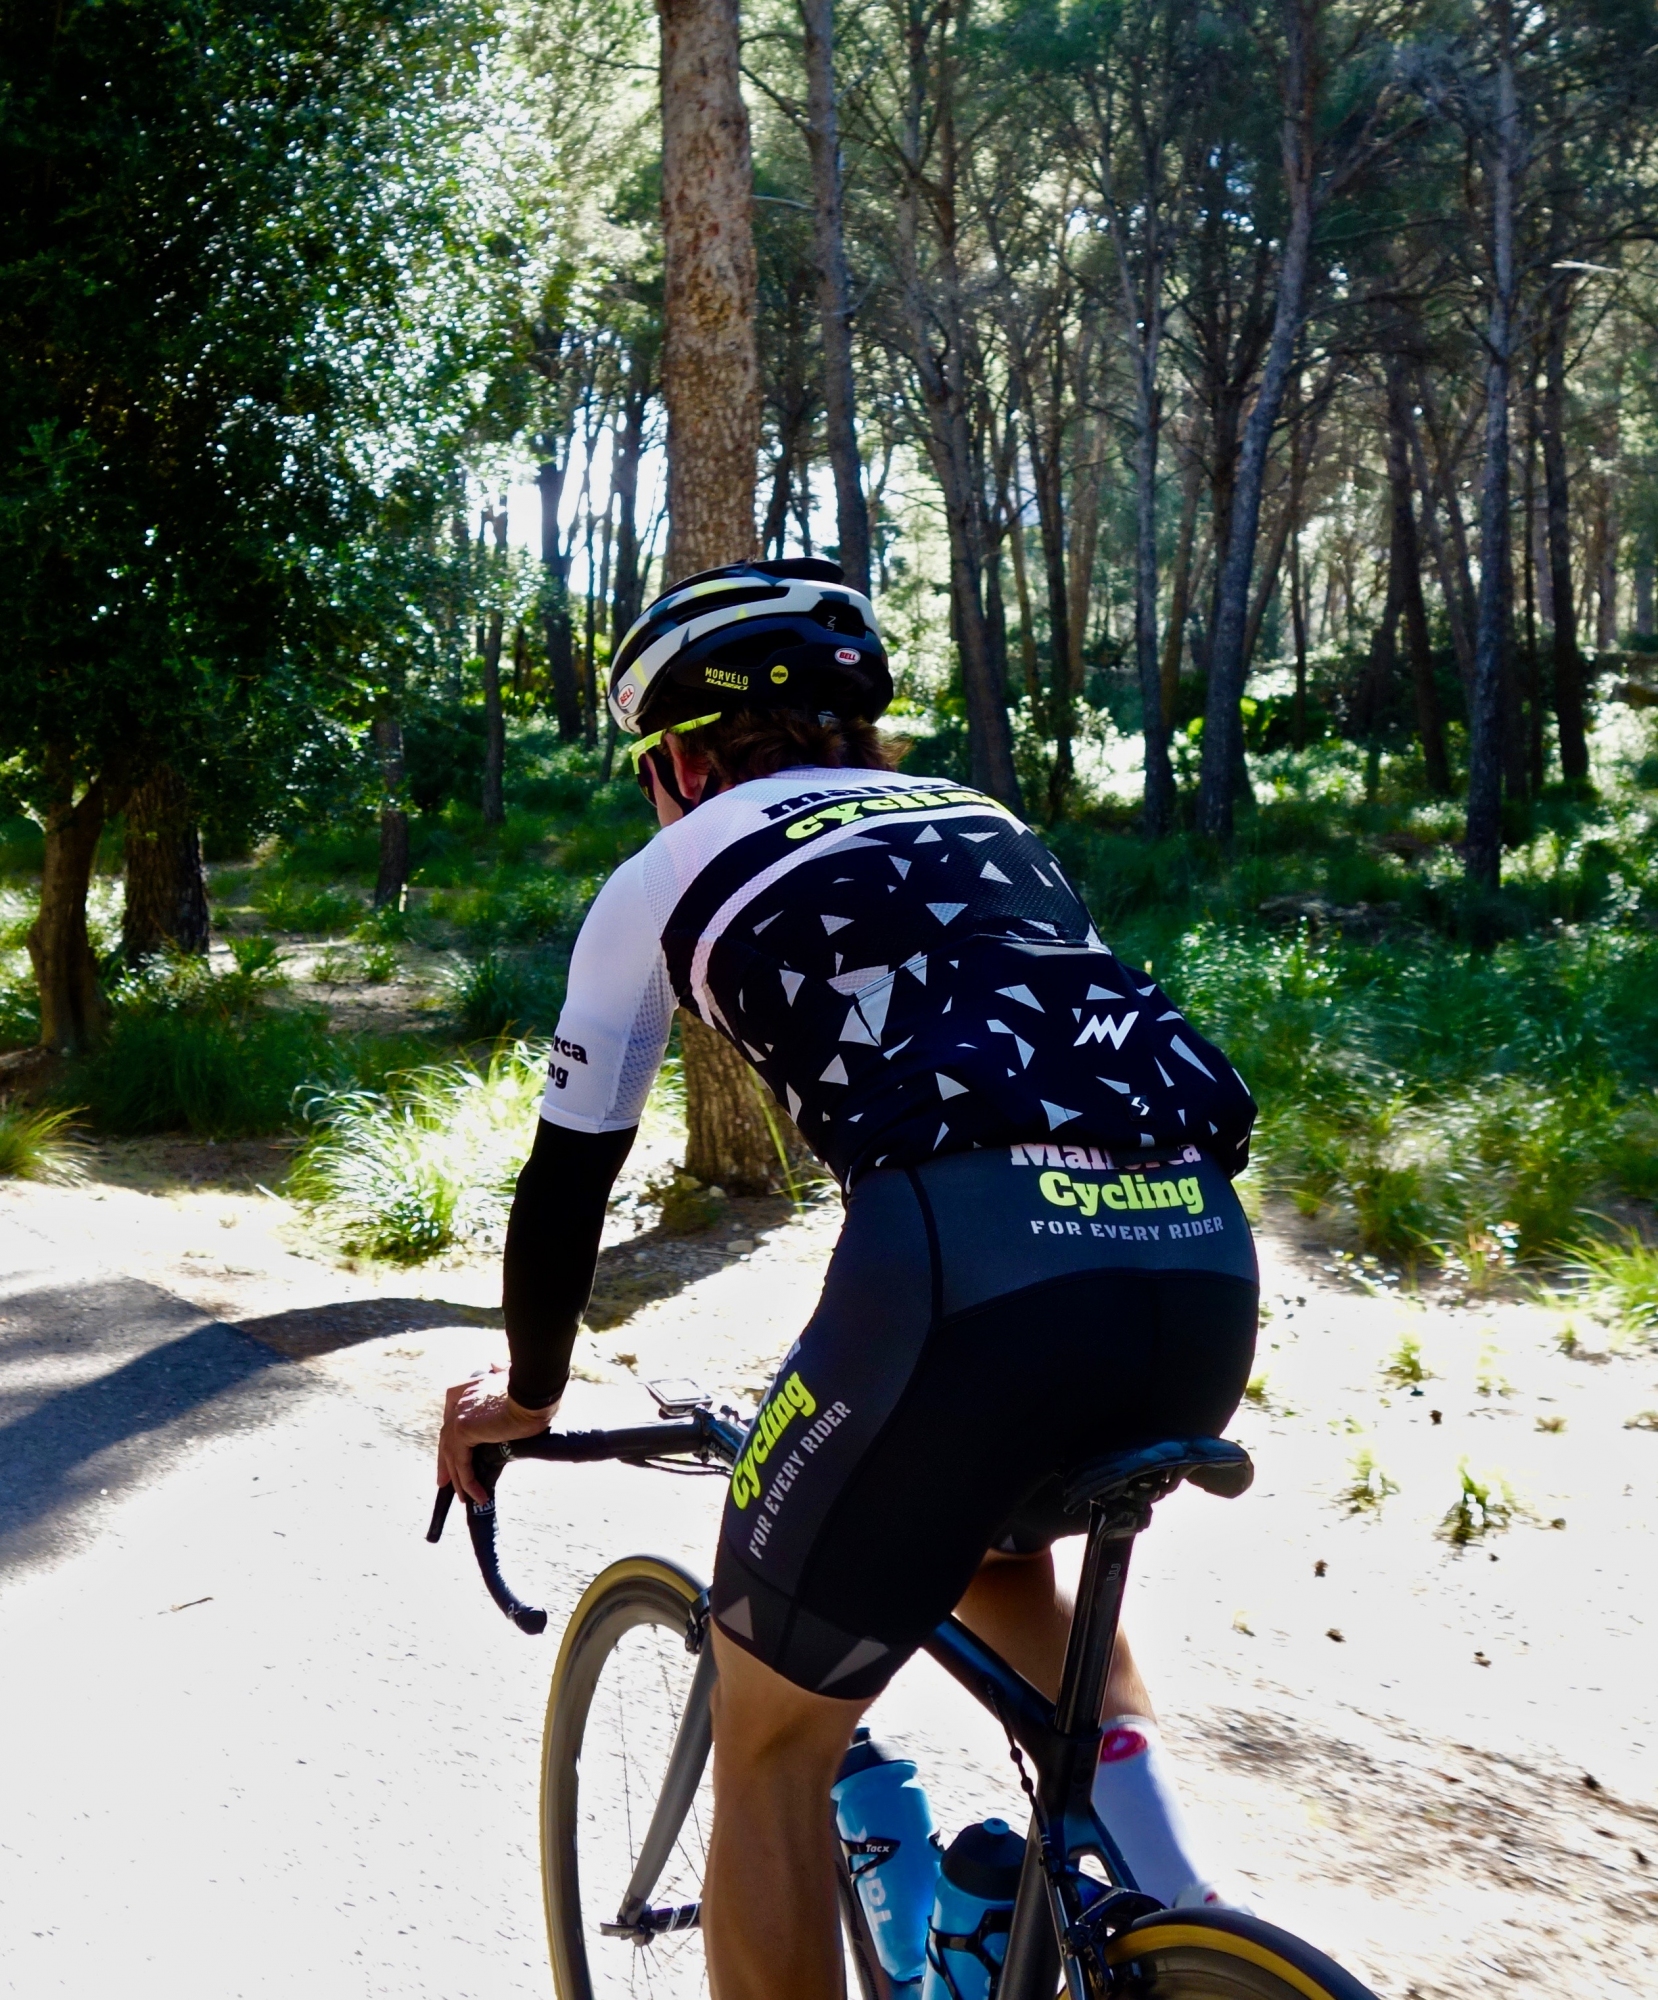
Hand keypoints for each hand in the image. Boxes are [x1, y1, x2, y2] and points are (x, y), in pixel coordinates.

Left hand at [437, 1365, 557, 1506]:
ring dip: (457, 1479)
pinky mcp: (463, 1432)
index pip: (452, 1418)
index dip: (451, 1440)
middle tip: (445, 1482)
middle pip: (446, 1438)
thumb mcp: (512, 1377)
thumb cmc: (530, 1386)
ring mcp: (458, 1416)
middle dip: (446, 1463)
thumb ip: (500, 1372)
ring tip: (463, 1497)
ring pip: (451, 1454)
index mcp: (466, 1389)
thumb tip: (495, 1365)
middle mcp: (458, 1402)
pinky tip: (478, 1495)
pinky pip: (462, 1464)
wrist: (532, 1391)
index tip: (453, 1455)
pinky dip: (468, 1482)